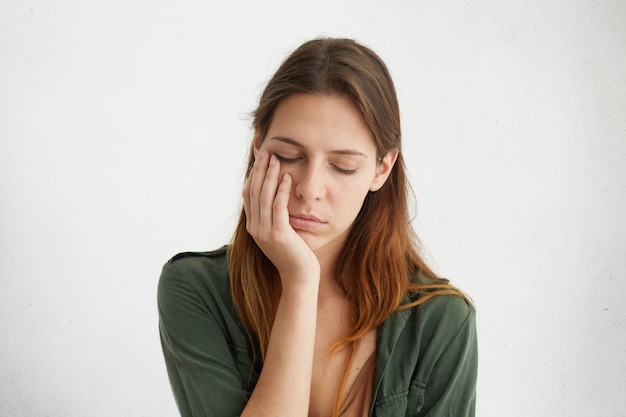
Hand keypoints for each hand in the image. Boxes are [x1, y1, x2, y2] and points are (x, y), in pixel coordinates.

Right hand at [242, 150, 319, 286]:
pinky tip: (286, 178)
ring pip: (264, 197)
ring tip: (275, 159)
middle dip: (259, 170)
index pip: (249, 195)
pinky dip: (281, 191)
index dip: (252, 175)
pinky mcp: (279, 235)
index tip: (259, 158)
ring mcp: (265, 232)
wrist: (298, 277)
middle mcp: (255, 228)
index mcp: (253, 226)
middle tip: (265, 151)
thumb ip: (274, 217)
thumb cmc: (293, 254)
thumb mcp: (279, 233)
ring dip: (269, 176)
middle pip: (254, 192)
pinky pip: (278, 208)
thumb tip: (275, 197)